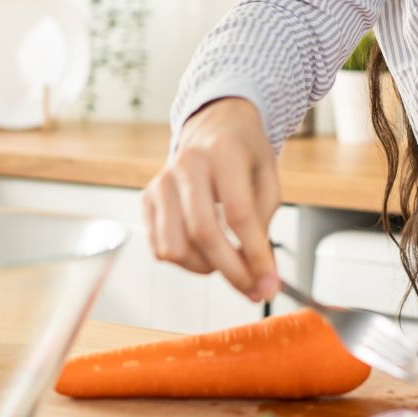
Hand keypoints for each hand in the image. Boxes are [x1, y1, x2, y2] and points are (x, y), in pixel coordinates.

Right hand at [140, 97, 281, 301]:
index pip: (238, 213)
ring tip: (228, 261)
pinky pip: (160, 248)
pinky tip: (206, 251)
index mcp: (223, 152)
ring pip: (175, 247)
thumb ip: (264, 224)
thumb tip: (261, 274)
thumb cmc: (244, 154)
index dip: (255, 254)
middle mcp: (187, 164)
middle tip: (254, 289)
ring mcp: (162, 181)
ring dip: (206, 268)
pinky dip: (186, 261)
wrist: (213, 127)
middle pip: (203, 233)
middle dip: (232, 271)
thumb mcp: (268, 178)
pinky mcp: (147, 198)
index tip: (270, 282)